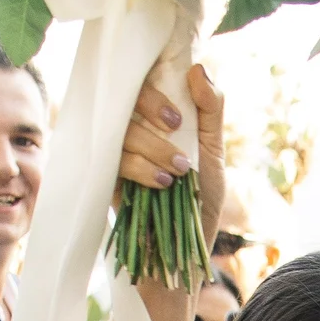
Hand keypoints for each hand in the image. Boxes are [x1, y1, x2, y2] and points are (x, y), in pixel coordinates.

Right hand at [119, 63, 226, 254]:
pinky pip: (113, 158)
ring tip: (179, 172)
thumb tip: (197, 69)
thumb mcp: (213, 152)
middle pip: (128, 94)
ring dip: (154, 147)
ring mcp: (119, 151)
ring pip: (122, 128)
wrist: (183, 251)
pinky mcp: (106, 175)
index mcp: (161, 117)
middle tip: (175, 125)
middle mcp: (137, 128)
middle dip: (152, 105)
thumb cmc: (201, 201)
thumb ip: (210, 110)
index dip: (157, 83)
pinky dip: (141, 168)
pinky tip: (162, 183)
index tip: (177, 110)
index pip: (147, 80)